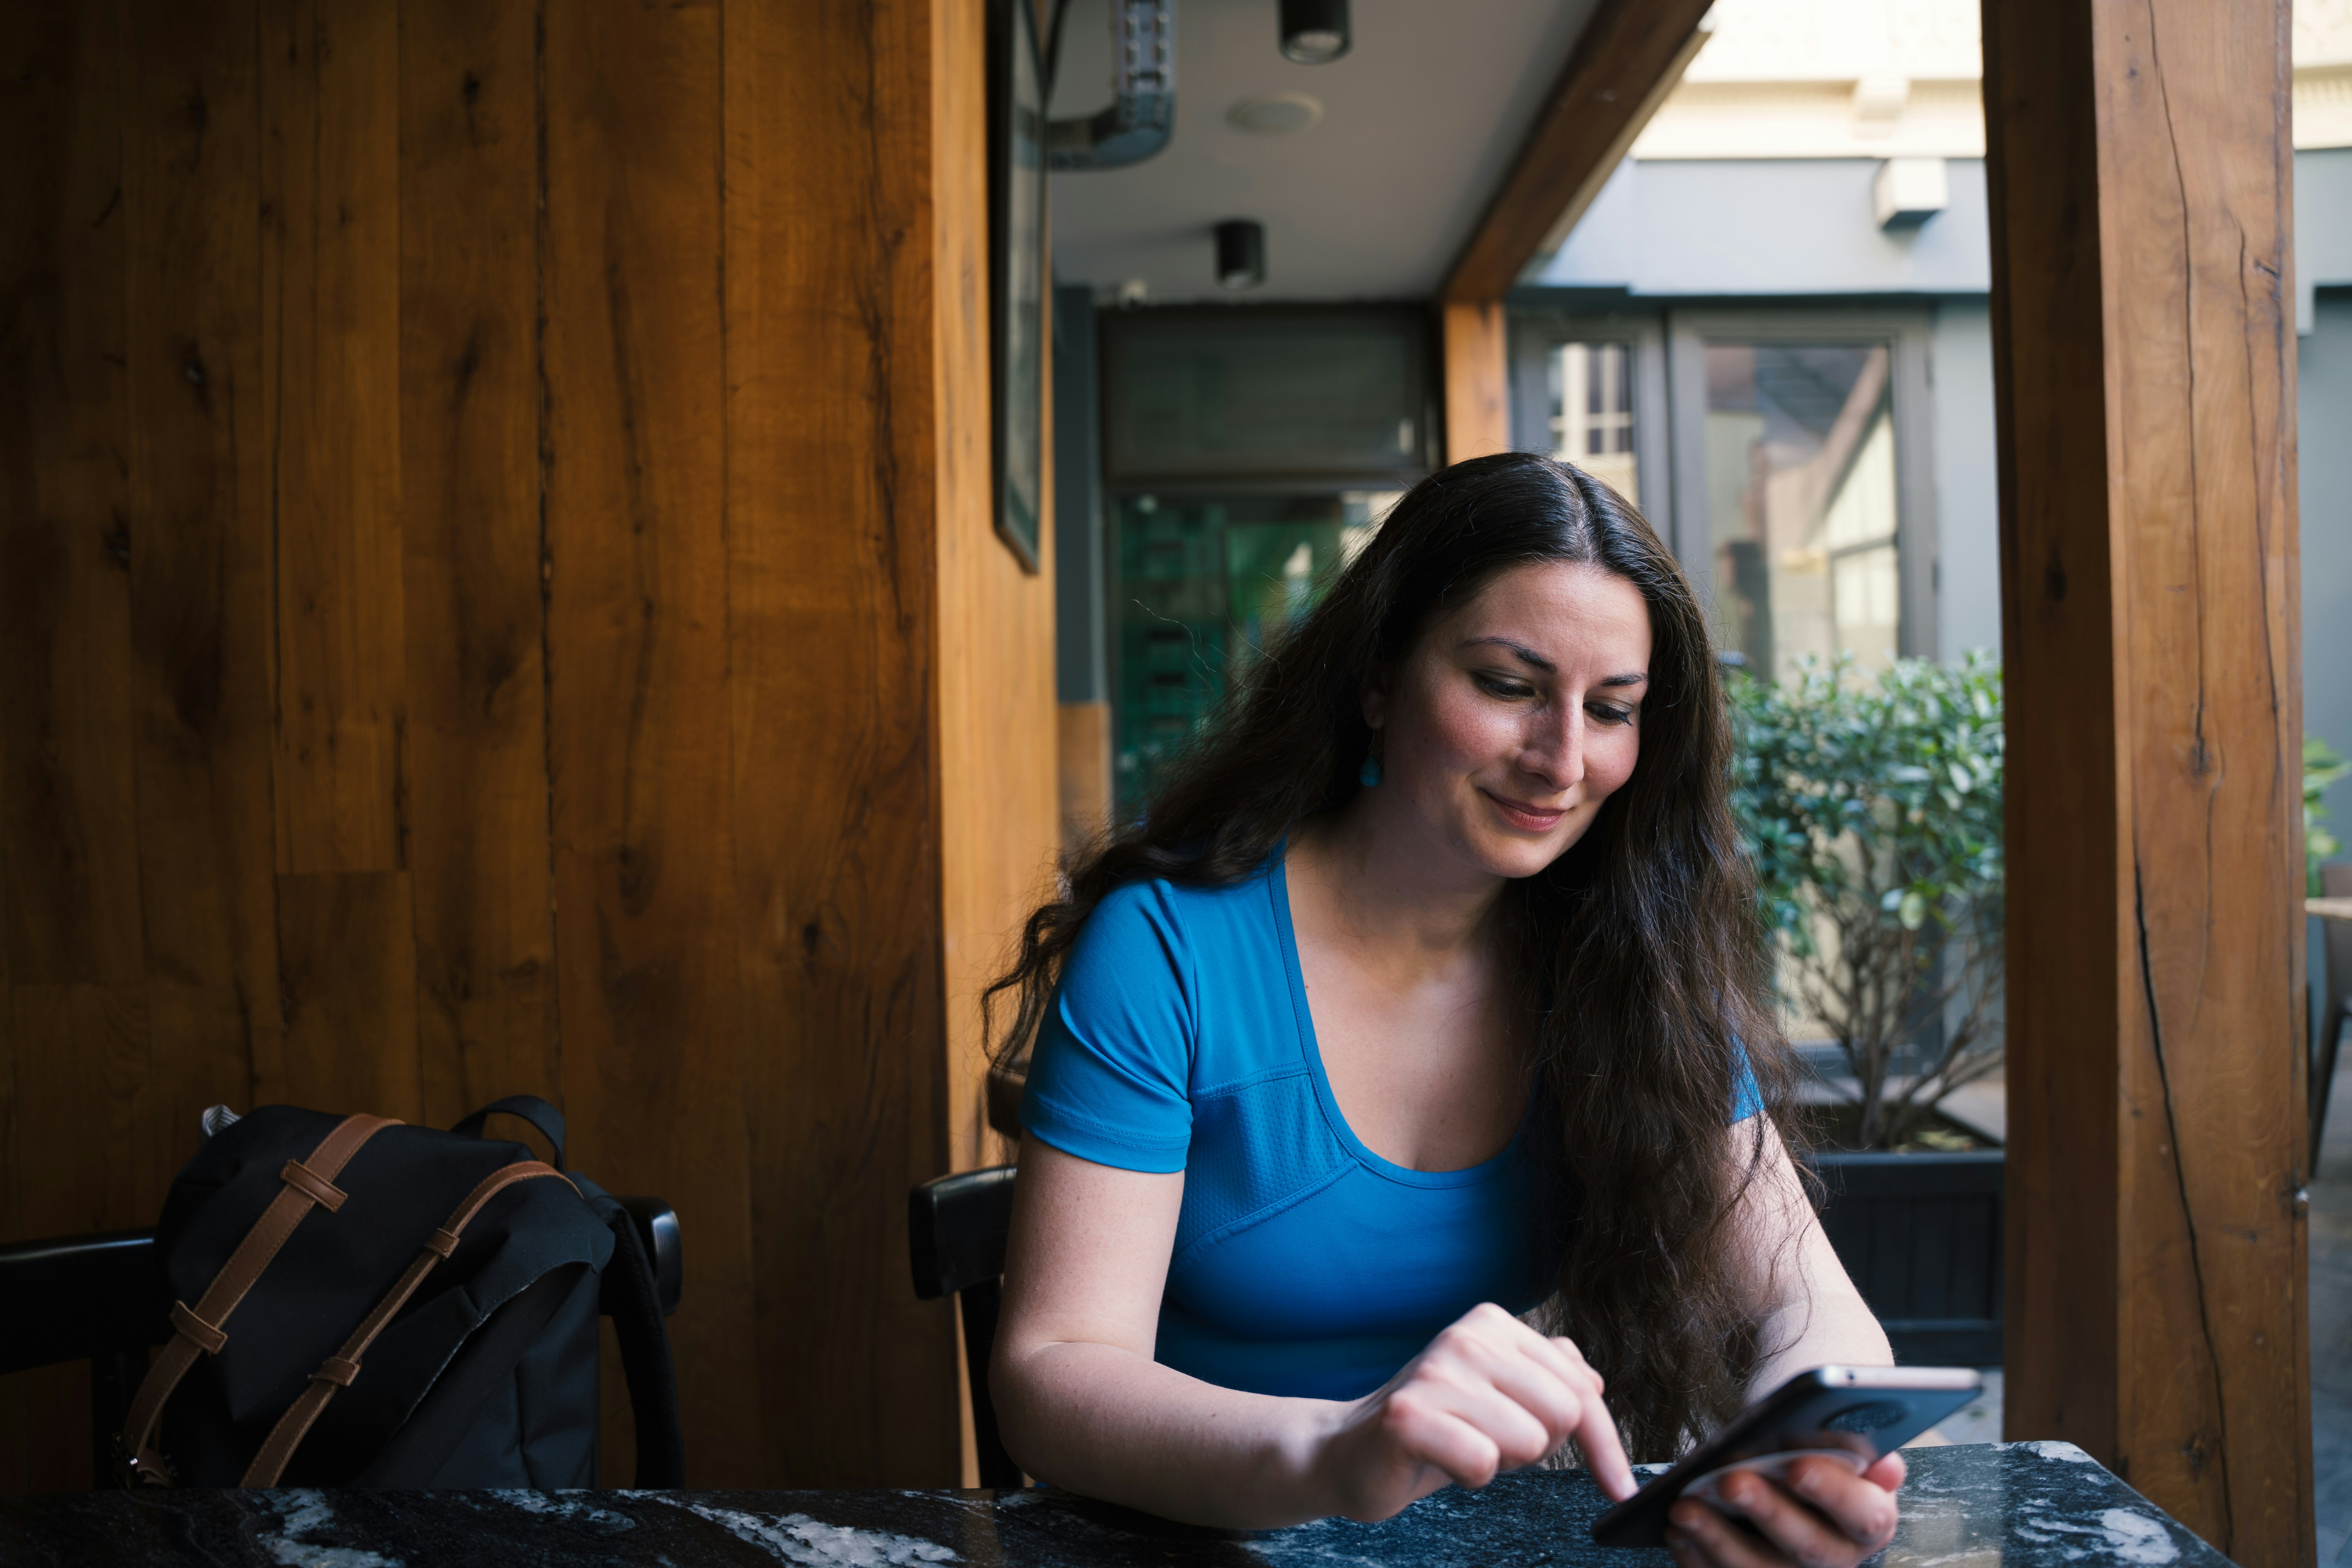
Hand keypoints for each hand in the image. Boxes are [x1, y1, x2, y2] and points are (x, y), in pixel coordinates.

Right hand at [1305, 1303, 1636, 1522]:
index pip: (1583, 1388)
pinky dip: (1469, 1477)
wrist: (1349, 1451)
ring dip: (1501, 1462)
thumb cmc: (1435, 1428)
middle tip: (1491, 1443)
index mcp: (1494, 1324)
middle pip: (1564, 1413)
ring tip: (1462, 1446)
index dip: (1605, 1445)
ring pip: (1529, 1441)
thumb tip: (1593, 1380)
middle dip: (1539, 1447)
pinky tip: (1441, 1461)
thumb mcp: (1500, 1396)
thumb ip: (1549, 1377)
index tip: (1615, 1484)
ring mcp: (1435, 1371)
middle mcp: (1466, 1336)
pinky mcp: (1407, 1416)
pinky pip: (1481, 1462)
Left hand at [1665, 1451, 1905, 1567]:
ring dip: (1716, 1538)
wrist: (1793, 1481)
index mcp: (1870, 1521)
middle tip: (1730, 1481)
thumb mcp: (1845, 1448)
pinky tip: (1676, 1531)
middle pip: (1805, 1545)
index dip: (1832, 1492)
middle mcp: (1836, 1558)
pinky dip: (1695, 1556)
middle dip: (1766, 1511)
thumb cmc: (1817, 1456)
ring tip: (1683, 1507)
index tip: (1796, 1466)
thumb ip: (1862, 1451)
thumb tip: (1885, 1468)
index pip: (1864, 1514)